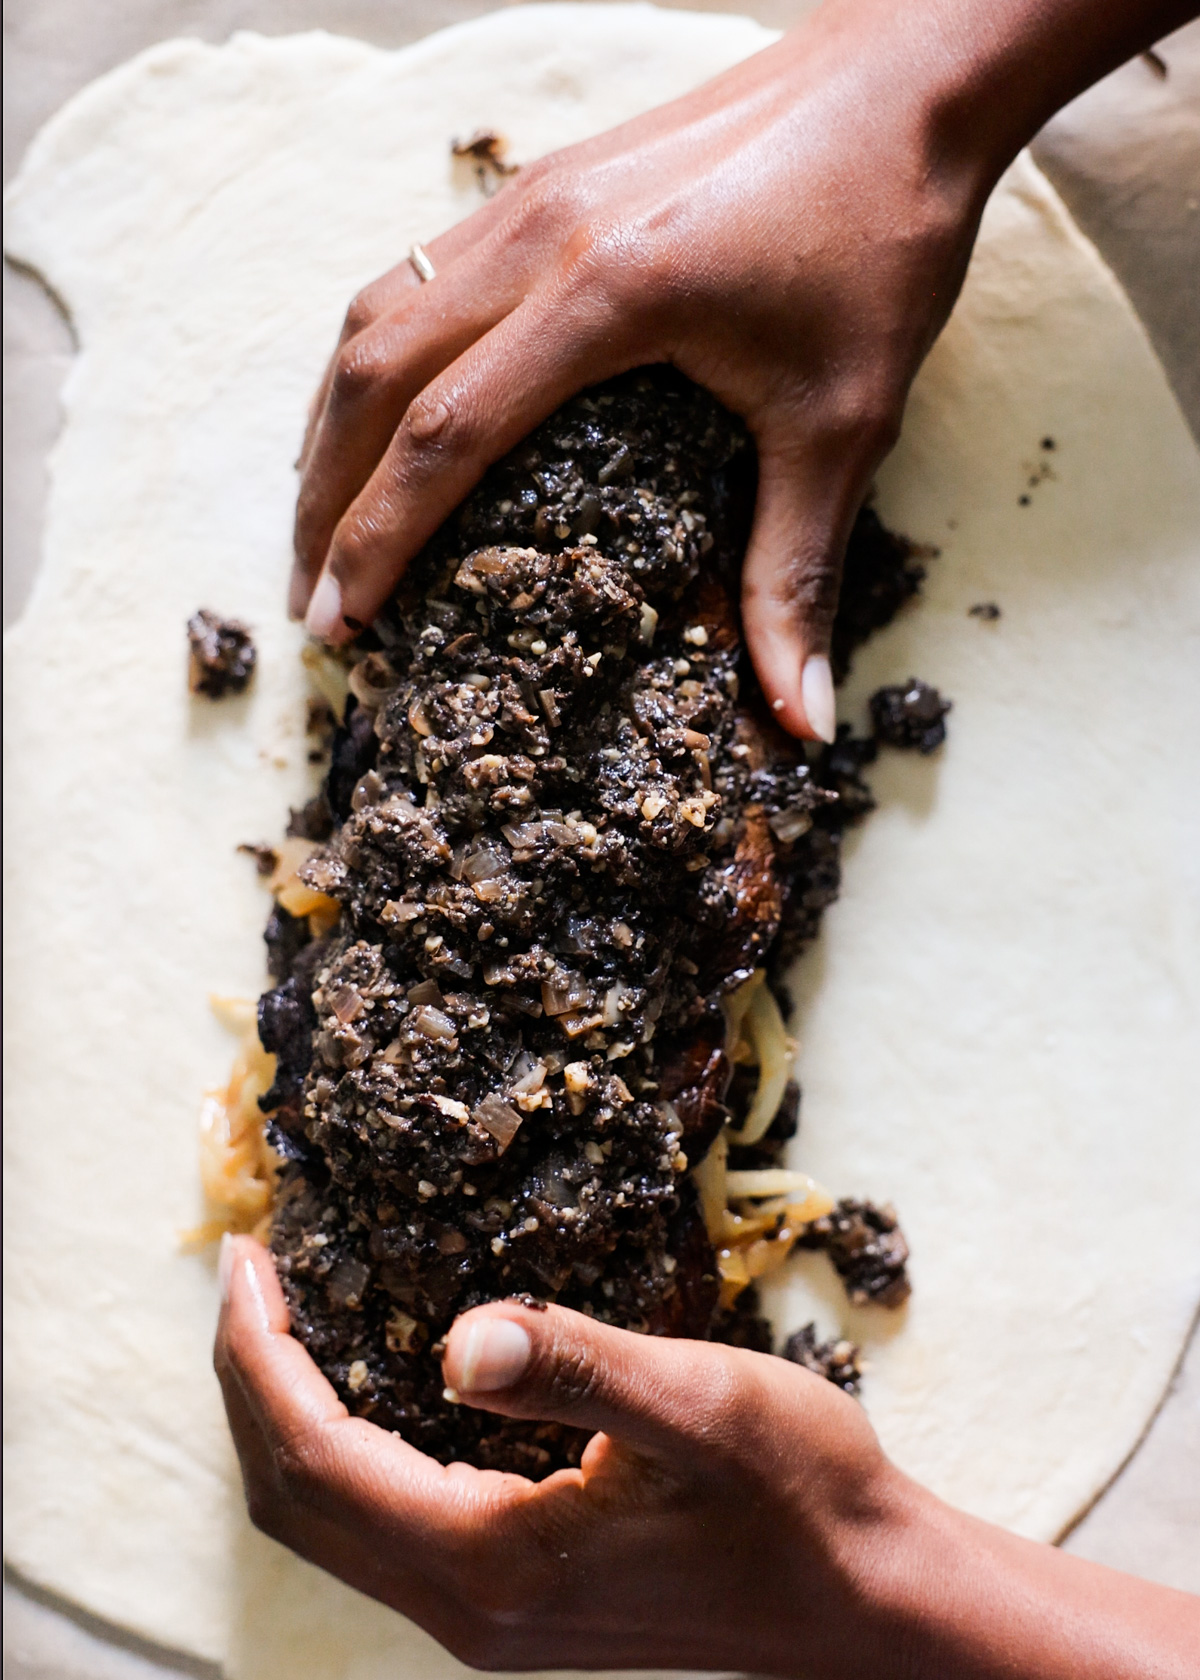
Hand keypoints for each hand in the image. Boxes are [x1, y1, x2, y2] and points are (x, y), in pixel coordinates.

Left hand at [215, 1235, 1199, 1678]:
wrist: (868, 1599)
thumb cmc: (799, 1497)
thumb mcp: (700, 1407)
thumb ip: (575, 1367)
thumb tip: (457, 1335)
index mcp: (493, 1564)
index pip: (318, 1460)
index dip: (260, 1357)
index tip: (245, 1259)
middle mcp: (471, 1607)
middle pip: (299, 1499)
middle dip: (252, 1382)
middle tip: (249, 1273)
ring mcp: (491, 1611)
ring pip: (333, 1519)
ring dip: (290, 1414)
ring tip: (287, 1314)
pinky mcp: (519, 1594)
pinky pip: (386, 1521)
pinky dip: (345, 1444)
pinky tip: (372, 1377)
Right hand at [289, 0, 1195, 741]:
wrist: (911, 73)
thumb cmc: (883, 236)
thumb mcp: (845, 423)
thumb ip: (796, 573)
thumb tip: (798, 718)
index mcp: (604, 296)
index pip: (442, 437)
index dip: (377, 541)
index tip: (342, 624)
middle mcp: (538, 236)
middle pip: (373, 377)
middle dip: (326, 501)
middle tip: (314, 602)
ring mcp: (528, 197)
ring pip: (376, 315)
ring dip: (332, 425)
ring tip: (324, 522)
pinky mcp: (542, 182)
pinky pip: (415, 275)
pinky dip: (374, 359)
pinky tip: (379, 415)